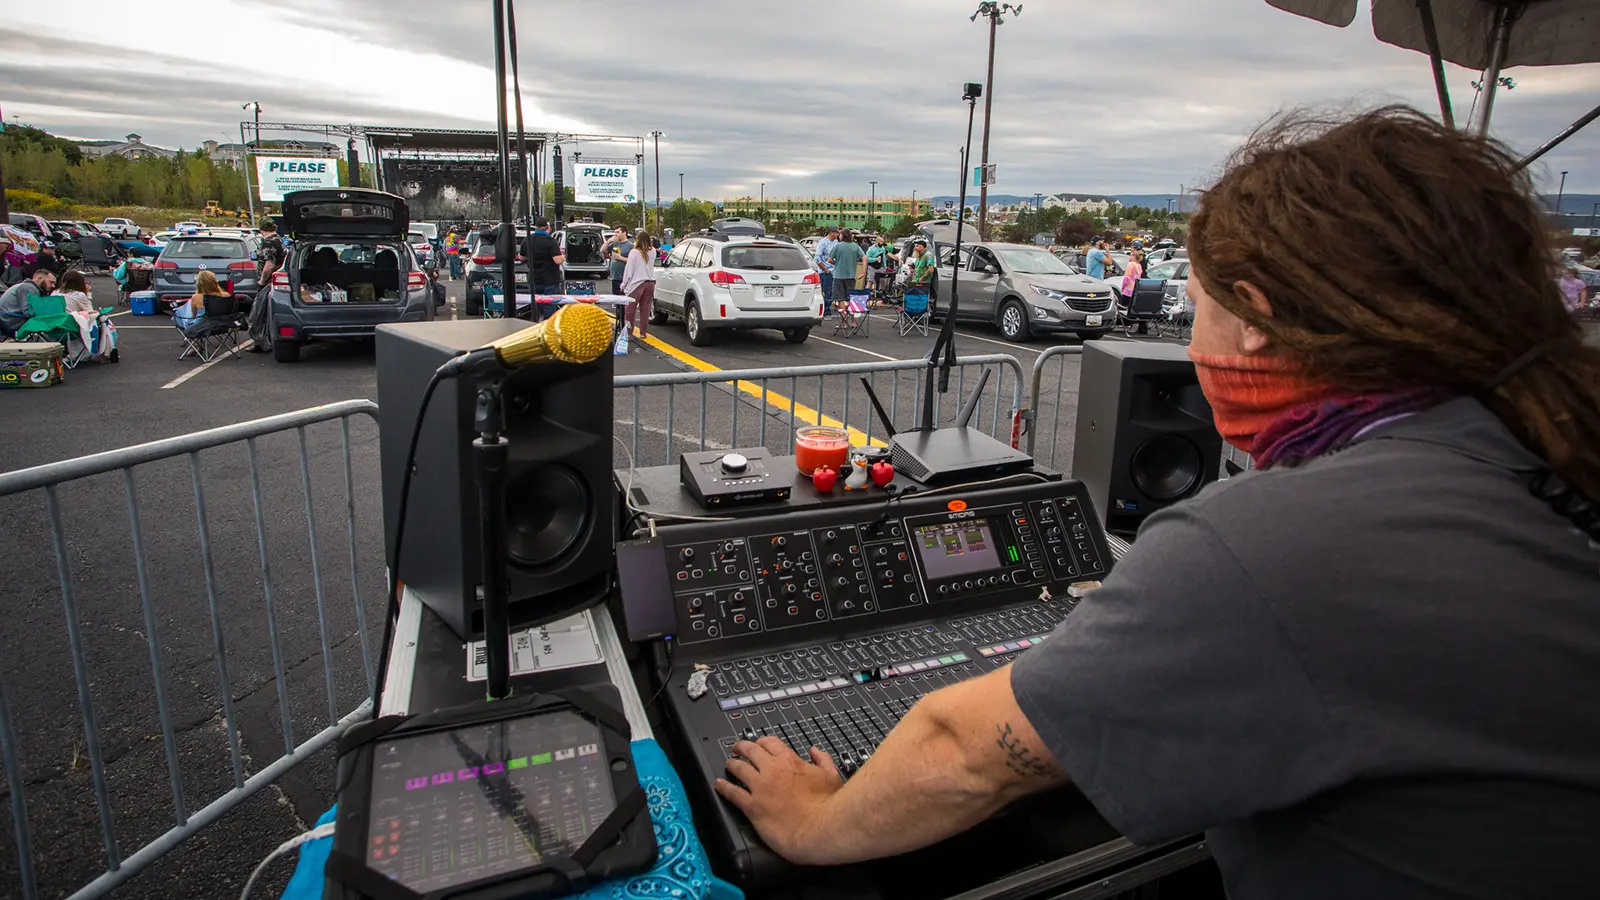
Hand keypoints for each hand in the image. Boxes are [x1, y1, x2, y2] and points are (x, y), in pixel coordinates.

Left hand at [716, 736, 844, 864]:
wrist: (819, 828)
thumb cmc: (827, 806)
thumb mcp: (831, 776)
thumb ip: (823, 760)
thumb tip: (816, 752)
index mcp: (790, 761)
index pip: (769, 743)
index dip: (761, 742)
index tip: (758, 744)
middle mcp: (772, 770)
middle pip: (750, 751)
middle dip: (741, 748)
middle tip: (737, 749)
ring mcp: (760, 788)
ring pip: (739, 768)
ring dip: (731, 764)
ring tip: (728, 764)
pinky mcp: (753, 806)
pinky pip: (733, 793)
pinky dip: (724, 787)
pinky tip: (719, 785)